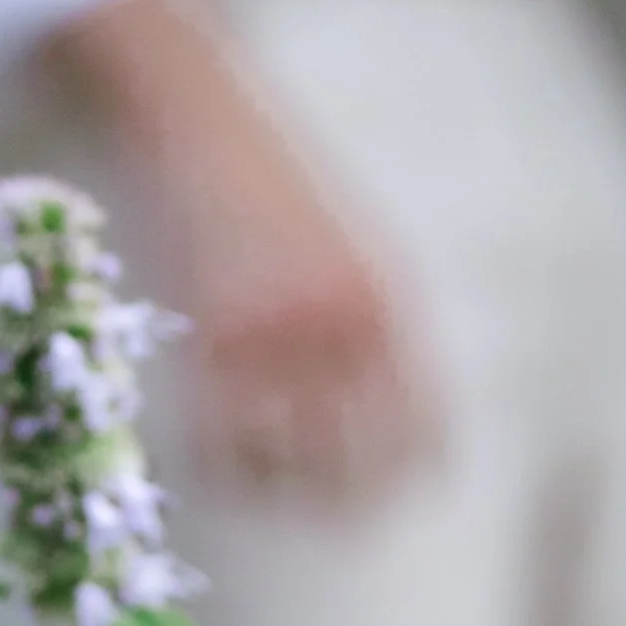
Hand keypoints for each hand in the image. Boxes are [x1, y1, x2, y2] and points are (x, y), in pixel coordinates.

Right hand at [48, 0, 437, 502]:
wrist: (203, 117)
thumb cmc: (278, 187)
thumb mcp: (359, 247)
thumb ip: (384, 328)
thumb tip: (404, 424)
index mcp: (389, 304)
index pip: (422, 426)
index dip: (416, 471)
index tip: (402, 492)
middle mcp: (341, 327)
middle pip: (355, 464)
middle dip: (339, 498)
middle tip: (320, 508)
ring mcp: (275, 336)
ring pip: (284, 465)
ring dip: (271, 486)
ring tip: (258, 476)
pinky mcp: (210, 338)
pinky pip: (220, 443)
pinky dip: (218, 464)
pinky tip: (213, 455)